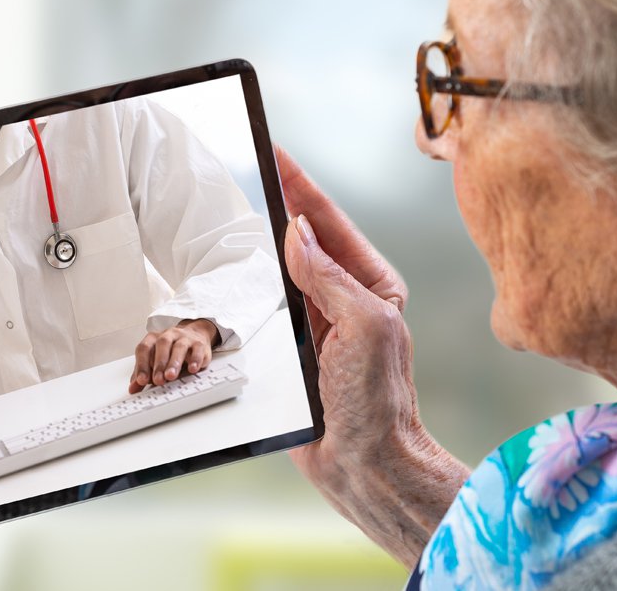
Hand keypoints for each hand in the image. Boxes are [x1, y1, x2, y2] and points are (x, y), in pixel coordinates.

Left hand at [128, 319, 219, 393]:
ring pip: (179, 347)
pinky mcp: (199, 344)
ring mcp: (185, 338)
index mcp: (154, 339)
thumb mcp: (155, 361)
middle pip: (162, 345)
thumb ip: (144, 373)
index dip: (142, 364)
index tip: (141, 380)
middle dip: (159, 364)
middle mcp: (168, 335)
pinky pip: (197, 349)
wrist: (194, 335)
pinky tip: (193, 369)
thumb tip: (133, 388)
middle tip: (158, 380)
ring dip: (174, 362)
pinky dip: (195, 359)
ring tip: (171, 376)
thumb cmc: (171, 351)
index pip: (144, 349)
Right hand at [276, 146, 468, 562]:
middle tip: (255, 163)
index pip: (327, 222)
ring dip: (263, 238)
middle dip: (280, 199)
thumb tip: (299, 234)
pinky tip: (238, 266)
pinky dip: (251, 283)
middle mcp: (346, 299)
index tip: (274, 151)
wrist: (363, 464)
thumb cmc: (377, 403)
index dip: (298, 184)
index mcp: (372, 285)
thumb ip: (331, 278)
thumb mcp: (365, 328)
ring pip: (282, 268)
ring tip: (244, 200)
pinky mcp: (295, 349)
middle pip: (304, 237)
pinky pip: (267, 306)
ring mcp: (319, 323)